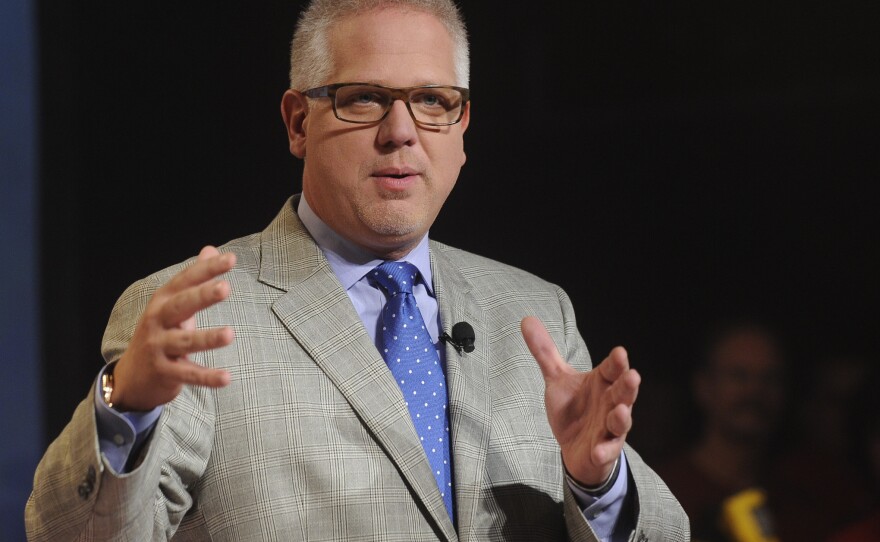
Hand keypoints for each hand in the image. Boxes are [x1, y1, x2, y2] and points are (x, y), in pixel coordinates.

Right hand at [110, 246, 235, 411]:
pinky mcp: (164, 372)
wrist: (132, 377)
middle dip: (202, 296)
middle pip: (181, 306)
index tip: (231, 259)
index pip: (186, 281)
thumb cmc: (160, 333)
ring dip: (207, 338)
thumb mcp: (172, 304)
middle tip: (225, 288)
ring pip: (185, 341)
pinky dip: (207, 377)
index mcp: (162, 301)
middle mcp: (157, 321)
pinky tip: (226, 378)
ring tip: (230, 334)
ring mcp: (158, 347)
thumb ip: (194, 279)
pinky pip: (188, 374)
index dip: (207, 269)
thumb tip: (210, 249)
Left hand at [521, 316, 639, 485]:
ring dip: (621, 417)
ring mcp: (609, 428)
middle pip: (622, 393)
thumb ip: (545, 352)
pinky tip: (597, 450)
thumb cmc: (573, 410)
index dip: (617, 362)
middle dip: (628, 385)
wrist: (575, 448)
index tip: (620, 352)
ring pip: (620, 421)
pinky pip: (606, 450)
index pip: (612, 369)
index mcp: (602, 382)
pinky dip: (603, 450)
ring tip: (619, 411)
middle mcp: (610, 403)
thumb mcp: (557, 379)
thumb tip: (527, 319)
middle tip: (633, 376)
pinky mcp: (604, 450)